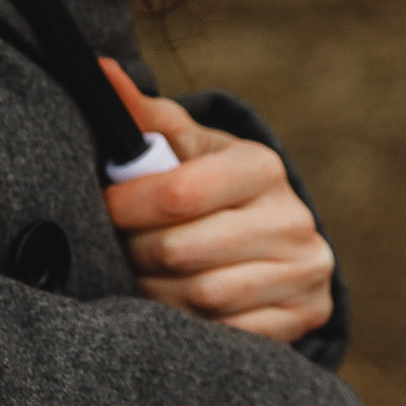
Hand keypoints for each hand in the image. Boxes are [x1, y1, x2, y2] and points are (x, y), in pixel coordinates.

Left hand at [99, 60, 334, 343]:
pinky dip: (192, 325)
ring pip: (203, 298)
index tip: (105, 207)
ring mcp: (304, 271)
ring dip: (157, 293)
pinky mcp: (305, 315)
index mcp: (260, 167)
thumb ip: (143, 116)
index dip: (128, 205)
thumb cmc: (212, 183)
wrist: (274, 233)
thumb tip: (100, 70)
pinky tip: (175, 307)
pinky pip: (230, 335)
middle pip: (183, 251)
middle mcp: (292, 218)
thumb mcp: (185, 146)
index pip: (179, 192)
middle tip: (118, 248)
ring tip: (142, 276)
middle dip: (136, 252)